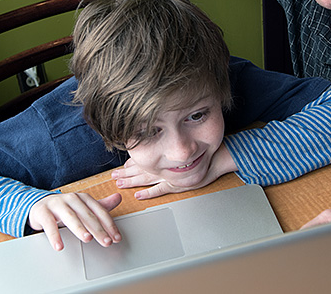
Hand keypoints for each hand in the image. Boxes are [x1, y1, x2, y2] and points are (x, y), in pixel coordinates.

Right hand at [28, 192, 121, 250]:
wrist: (39, 204)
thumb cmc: (65, 208)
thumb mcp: (83, 207)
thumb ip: (100, 206)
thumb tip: (119, 197)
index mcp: (84, 198)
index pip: (100, 212)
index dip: (109, 225)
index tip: (116, 237)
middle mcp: (72, 199)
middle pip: (87, 215)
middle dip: (98, 229)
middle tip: (106, 241)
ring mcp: (57, 204)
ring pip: (70, 217)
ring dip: (79, 228)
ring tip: (87, 239)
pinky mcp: (43, 212)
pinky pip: (49, 224)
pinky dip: (54, 235)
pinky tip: (59, 246)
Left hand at [111, 146, 237, 199]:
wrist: (217, 157)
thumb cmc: (204, 149)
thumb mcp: (188, 143)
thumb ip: (176, 142)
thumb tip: (165, 134)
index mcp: (166, 154)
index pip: (144, 158)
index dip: (131, 162)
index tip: (120, 165)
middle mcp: (165, 164)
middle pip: (140, 169)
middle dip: (126, 172)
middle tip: (113, 176)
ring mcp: (170, 176)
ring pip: (145, 179)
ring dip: (132, 181)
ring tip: (120, 184)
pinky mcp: (177, 185)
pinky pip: (160, 190)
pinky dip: (149, 193)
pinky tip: (139, 196)